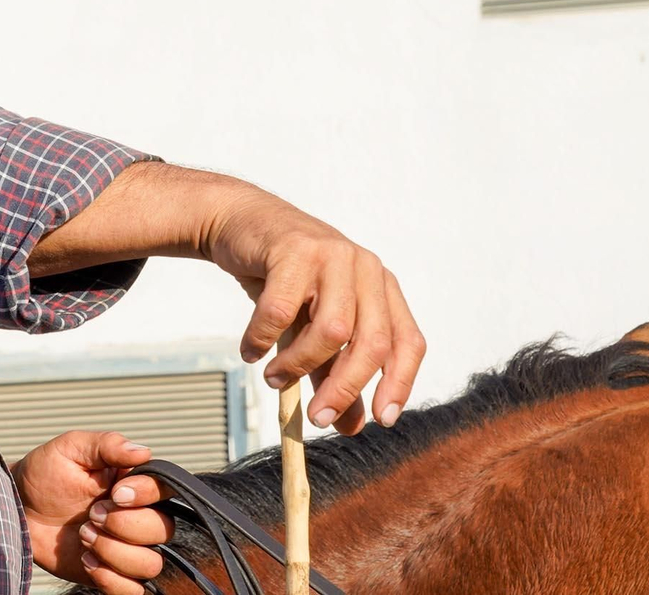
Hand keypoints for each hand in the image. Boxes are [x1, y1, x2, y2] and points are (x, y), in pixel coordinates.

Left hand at [12, 431, 172, 593]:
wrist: (19, 507)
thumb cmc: (45, 474)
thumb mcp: (71, 448)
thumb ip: (107, 445)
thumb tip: (143, 451)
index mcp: (133, 482)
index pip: (164, 489)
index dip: (145, 495)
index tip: (114, 493)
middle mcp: (137, 515)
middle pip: (163, 529)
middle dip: (123, 525)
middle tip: (91, 515)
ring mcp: (126, 547)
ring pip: (150, 563)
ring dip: (114, 553)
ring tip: (84, 537)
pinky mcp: (112, 573)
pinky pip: (133, 591)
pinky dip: (111, 580)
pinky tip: (87, 561)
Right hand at [206, 186, 425, 434]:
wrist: (242, 222)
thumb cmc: (282, 278)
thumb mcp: (312, 327)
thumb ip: (333, 371)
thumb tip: (349, 425)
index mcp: (381, 287)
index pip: (407, 342)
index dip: (399, 384)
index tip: (381, 420)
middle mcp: (365, 268)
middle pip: (371, 342)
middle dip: (345, 388)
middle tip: (319, 418)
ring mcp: (333, 255)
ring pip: (331, 330)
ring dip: (298, 365)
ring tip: (273, 378)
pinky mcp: (295, 250)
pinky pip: (281, 311)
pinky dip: (263, 339)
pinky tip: (250, 351)